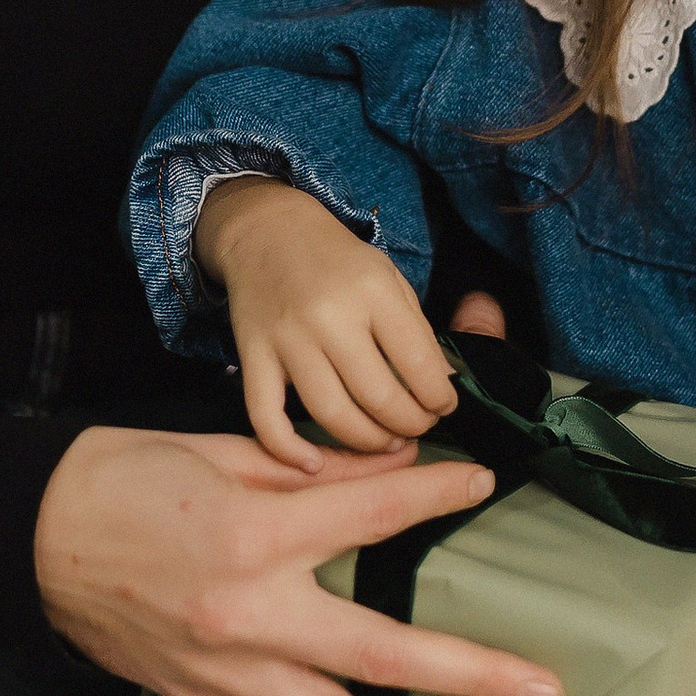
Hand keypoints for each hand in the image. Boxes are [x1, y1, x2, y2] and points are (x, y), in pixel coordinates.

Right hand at [32, 421, 563, 695]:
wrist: (32, 536)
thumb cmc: (128, 478)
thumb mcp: (223, 450)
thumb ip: (318, 469)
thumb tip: (405, 465)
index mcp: (253, 535)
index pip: (370, 516)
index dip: (435, 497)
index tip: (486, 487)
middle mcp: (245, 616)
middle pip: (380, 655)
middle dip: (471, 675)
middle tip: (546, 688)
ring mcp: (222, 674)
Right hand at [197, 177, 457, 463]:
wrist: (267, 231)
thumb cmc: (337, 260)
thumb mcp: (388, 278)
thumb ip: (416, 332)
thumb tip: (442, 388)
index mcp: (372, 292)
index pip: (418, 364)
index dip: (439, 398)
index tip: (443, 406)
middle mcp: (329, 317)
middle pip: (379, 398)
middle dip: (410, 424)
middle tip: (417, 427)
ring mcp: (287, 340)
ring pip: (332, 415)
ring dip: (366, 442)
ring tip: (384, 441)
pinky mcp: (252, 357)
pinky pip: (266, 416)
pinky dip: (287, 449)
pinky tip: (313, 463)